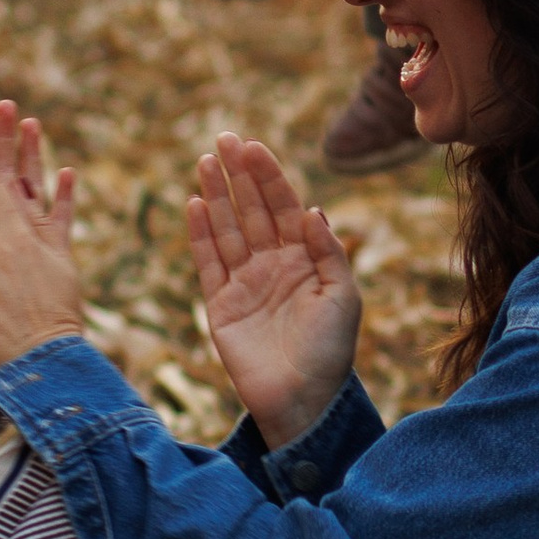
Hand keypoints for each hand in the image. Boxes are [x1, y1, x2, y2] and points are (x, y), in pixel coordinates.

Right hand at [187, 134, 360, 450]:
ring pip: (227, 229)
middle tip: (224, 139)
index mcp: (305, 259)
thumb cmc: (331, 351)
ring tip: (204, 161)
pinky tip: (195, 204)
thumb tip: (311, 209)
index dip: (269, 176)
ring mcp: (244, 283)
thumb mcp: (343, 296)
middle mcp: (272, 264)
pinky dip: (200, 234)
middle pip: (251, 210)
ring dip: (216, 195)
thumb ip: (327, 252)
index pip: (283, 206)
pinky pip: (208, 262)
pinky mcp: (221, 305)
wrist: (303, 400)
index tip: (254, 146)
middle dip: (238, 174)